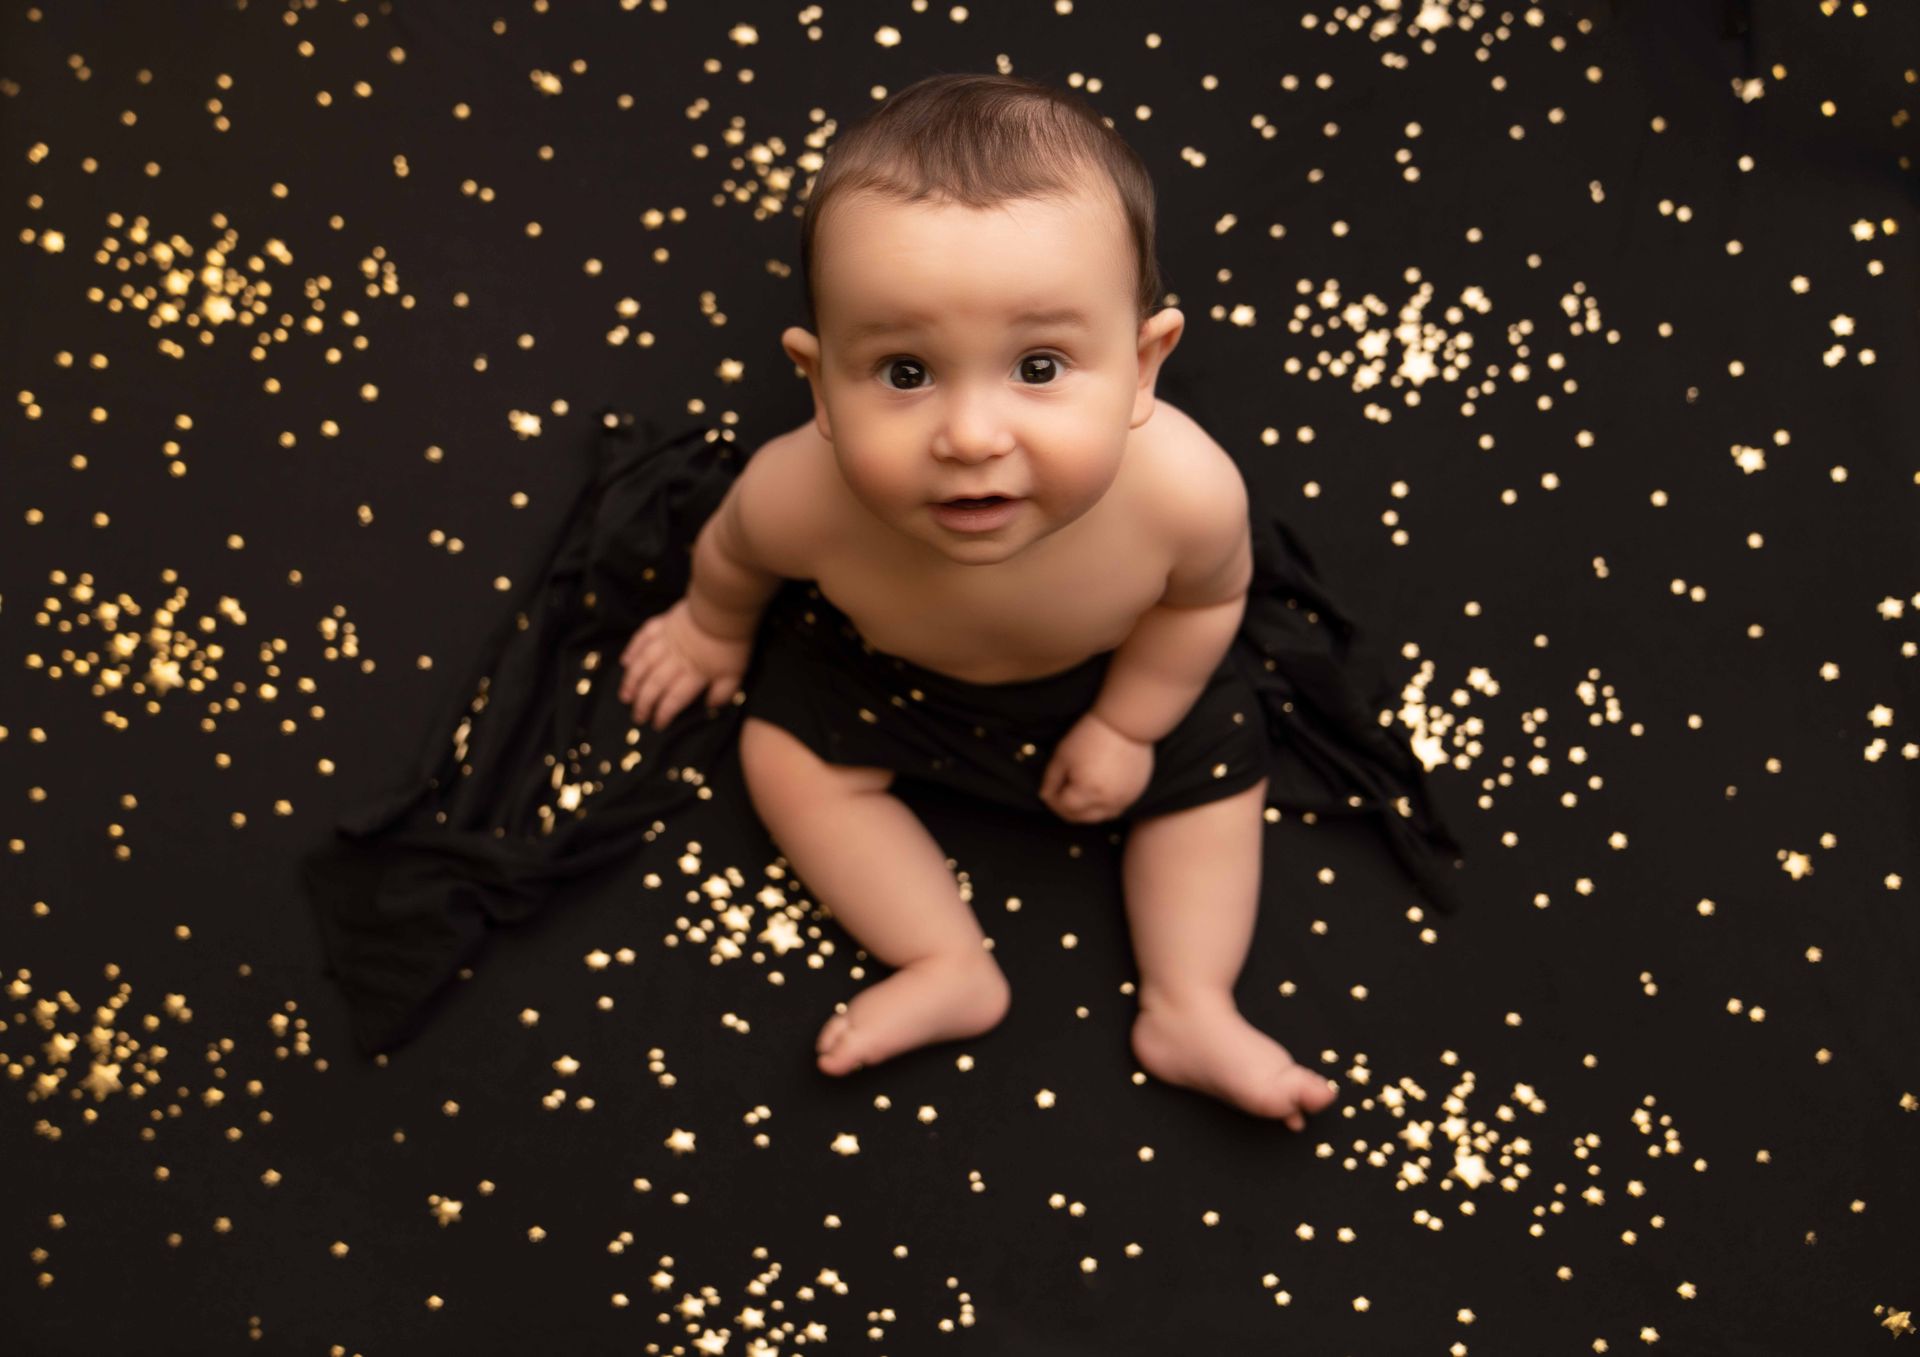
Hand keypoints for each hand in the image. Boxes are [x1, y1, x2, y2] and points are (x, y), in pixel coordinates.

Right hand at [617, 597, 752, 730]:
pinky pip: (641, 639)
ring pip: (643, 665)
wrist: (723, 608)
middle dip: (643, 704)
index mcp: (692, 674)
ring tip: (625, 696)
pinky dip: (632, 651)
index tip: (656, 725)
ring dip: (632, 682)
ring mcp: (665, 641)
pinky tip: (625, 662)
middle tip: (636, 717)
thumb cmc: (732, 642)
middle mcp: (674, 661)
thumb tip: (710, 705)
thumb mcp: (736, 672)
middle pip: (654, 685)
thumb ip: (723, 692)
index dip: (663, 713)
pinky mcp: (661, 624)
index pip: (673, 699)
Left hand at [1038, 710, 1154, 823]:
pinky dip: (1104, 806)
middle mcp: (1107, 802)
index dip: (1052, 801)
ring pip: (1100, 817)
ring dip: (1086, 811)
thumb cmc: (1090, 736)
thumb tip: (1045, 796)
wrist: (1125, 724)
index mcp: (1087, 792)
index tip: (1048, 791)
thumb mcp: (1063, 755)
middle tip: (1059, 797)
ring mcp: (1124, 799)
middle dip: (1067, 810)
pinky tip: (1097, 793)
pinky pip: (1116, 809)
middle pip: (1082, 818)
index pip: (1064, 808)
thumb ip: (1051, 780)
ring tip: (1078, 797)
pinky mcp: (1136, 793)